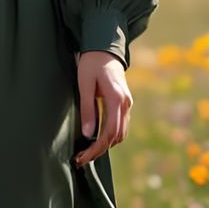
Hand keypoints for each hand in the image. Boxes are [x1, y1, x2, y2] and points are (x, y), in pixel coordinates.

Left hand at [74, 49, 130, 167]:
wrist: (105, 48)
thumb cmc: (91, 64)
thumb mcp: (84, 85)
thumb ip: (87, 109)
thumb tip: (88, 134)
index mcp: (116, 99)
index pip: (109, 133)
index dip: (96, 148)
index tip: (82, 157)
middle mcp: (126, 104)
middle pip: (116, 137)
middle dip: (99, 150)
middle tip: (81, 159)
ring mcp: (127, 104)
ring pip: (120, 133)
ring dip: (105, 145)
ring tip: (86, 152)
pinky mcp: (124, 103)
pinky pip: (120, 126)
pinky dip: (109, 136)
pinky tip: (95, 139)